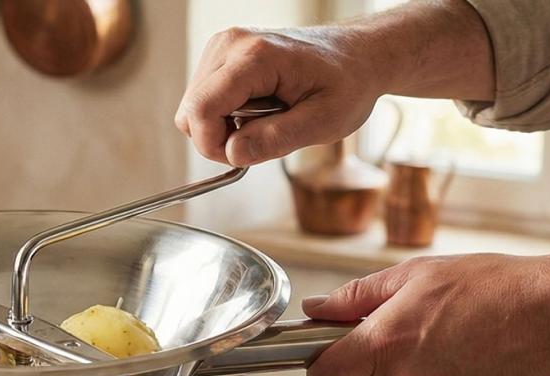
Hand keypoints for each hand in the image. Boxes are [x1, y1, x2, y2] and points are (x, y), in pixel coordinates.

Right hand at [174, 1, 494, 166]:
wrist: (359, 56)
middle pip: (190, 111)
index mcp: (256, 57)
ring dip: (222, 128)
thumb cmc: (348, 83)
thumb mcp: (325, 121)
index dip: (214, 146)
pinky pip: (202, 101)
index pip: (201, 110)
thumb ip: (277, 139)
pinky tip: (257, 110)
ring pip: (192, 109)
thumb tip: (233, 153)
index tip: (243, 157)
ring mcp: (223, 47)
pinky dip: (224, 117)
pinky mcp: (221, 56)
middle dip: (218, 139)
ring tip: (266, 120)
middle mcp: (230, 44)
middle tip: (261, 139)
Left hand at [300, 253, 549, 375]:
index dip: (320, 369)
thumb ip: (355, 297)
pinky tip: (464, 355)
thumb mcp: (412, 275)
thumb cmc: (489, 286)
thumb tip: (316, 308)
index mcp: (385, 343)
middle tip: (401, 330)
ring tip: (444, 336)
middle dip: (370, 363)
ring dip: (407, 371)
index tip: (328, 355)